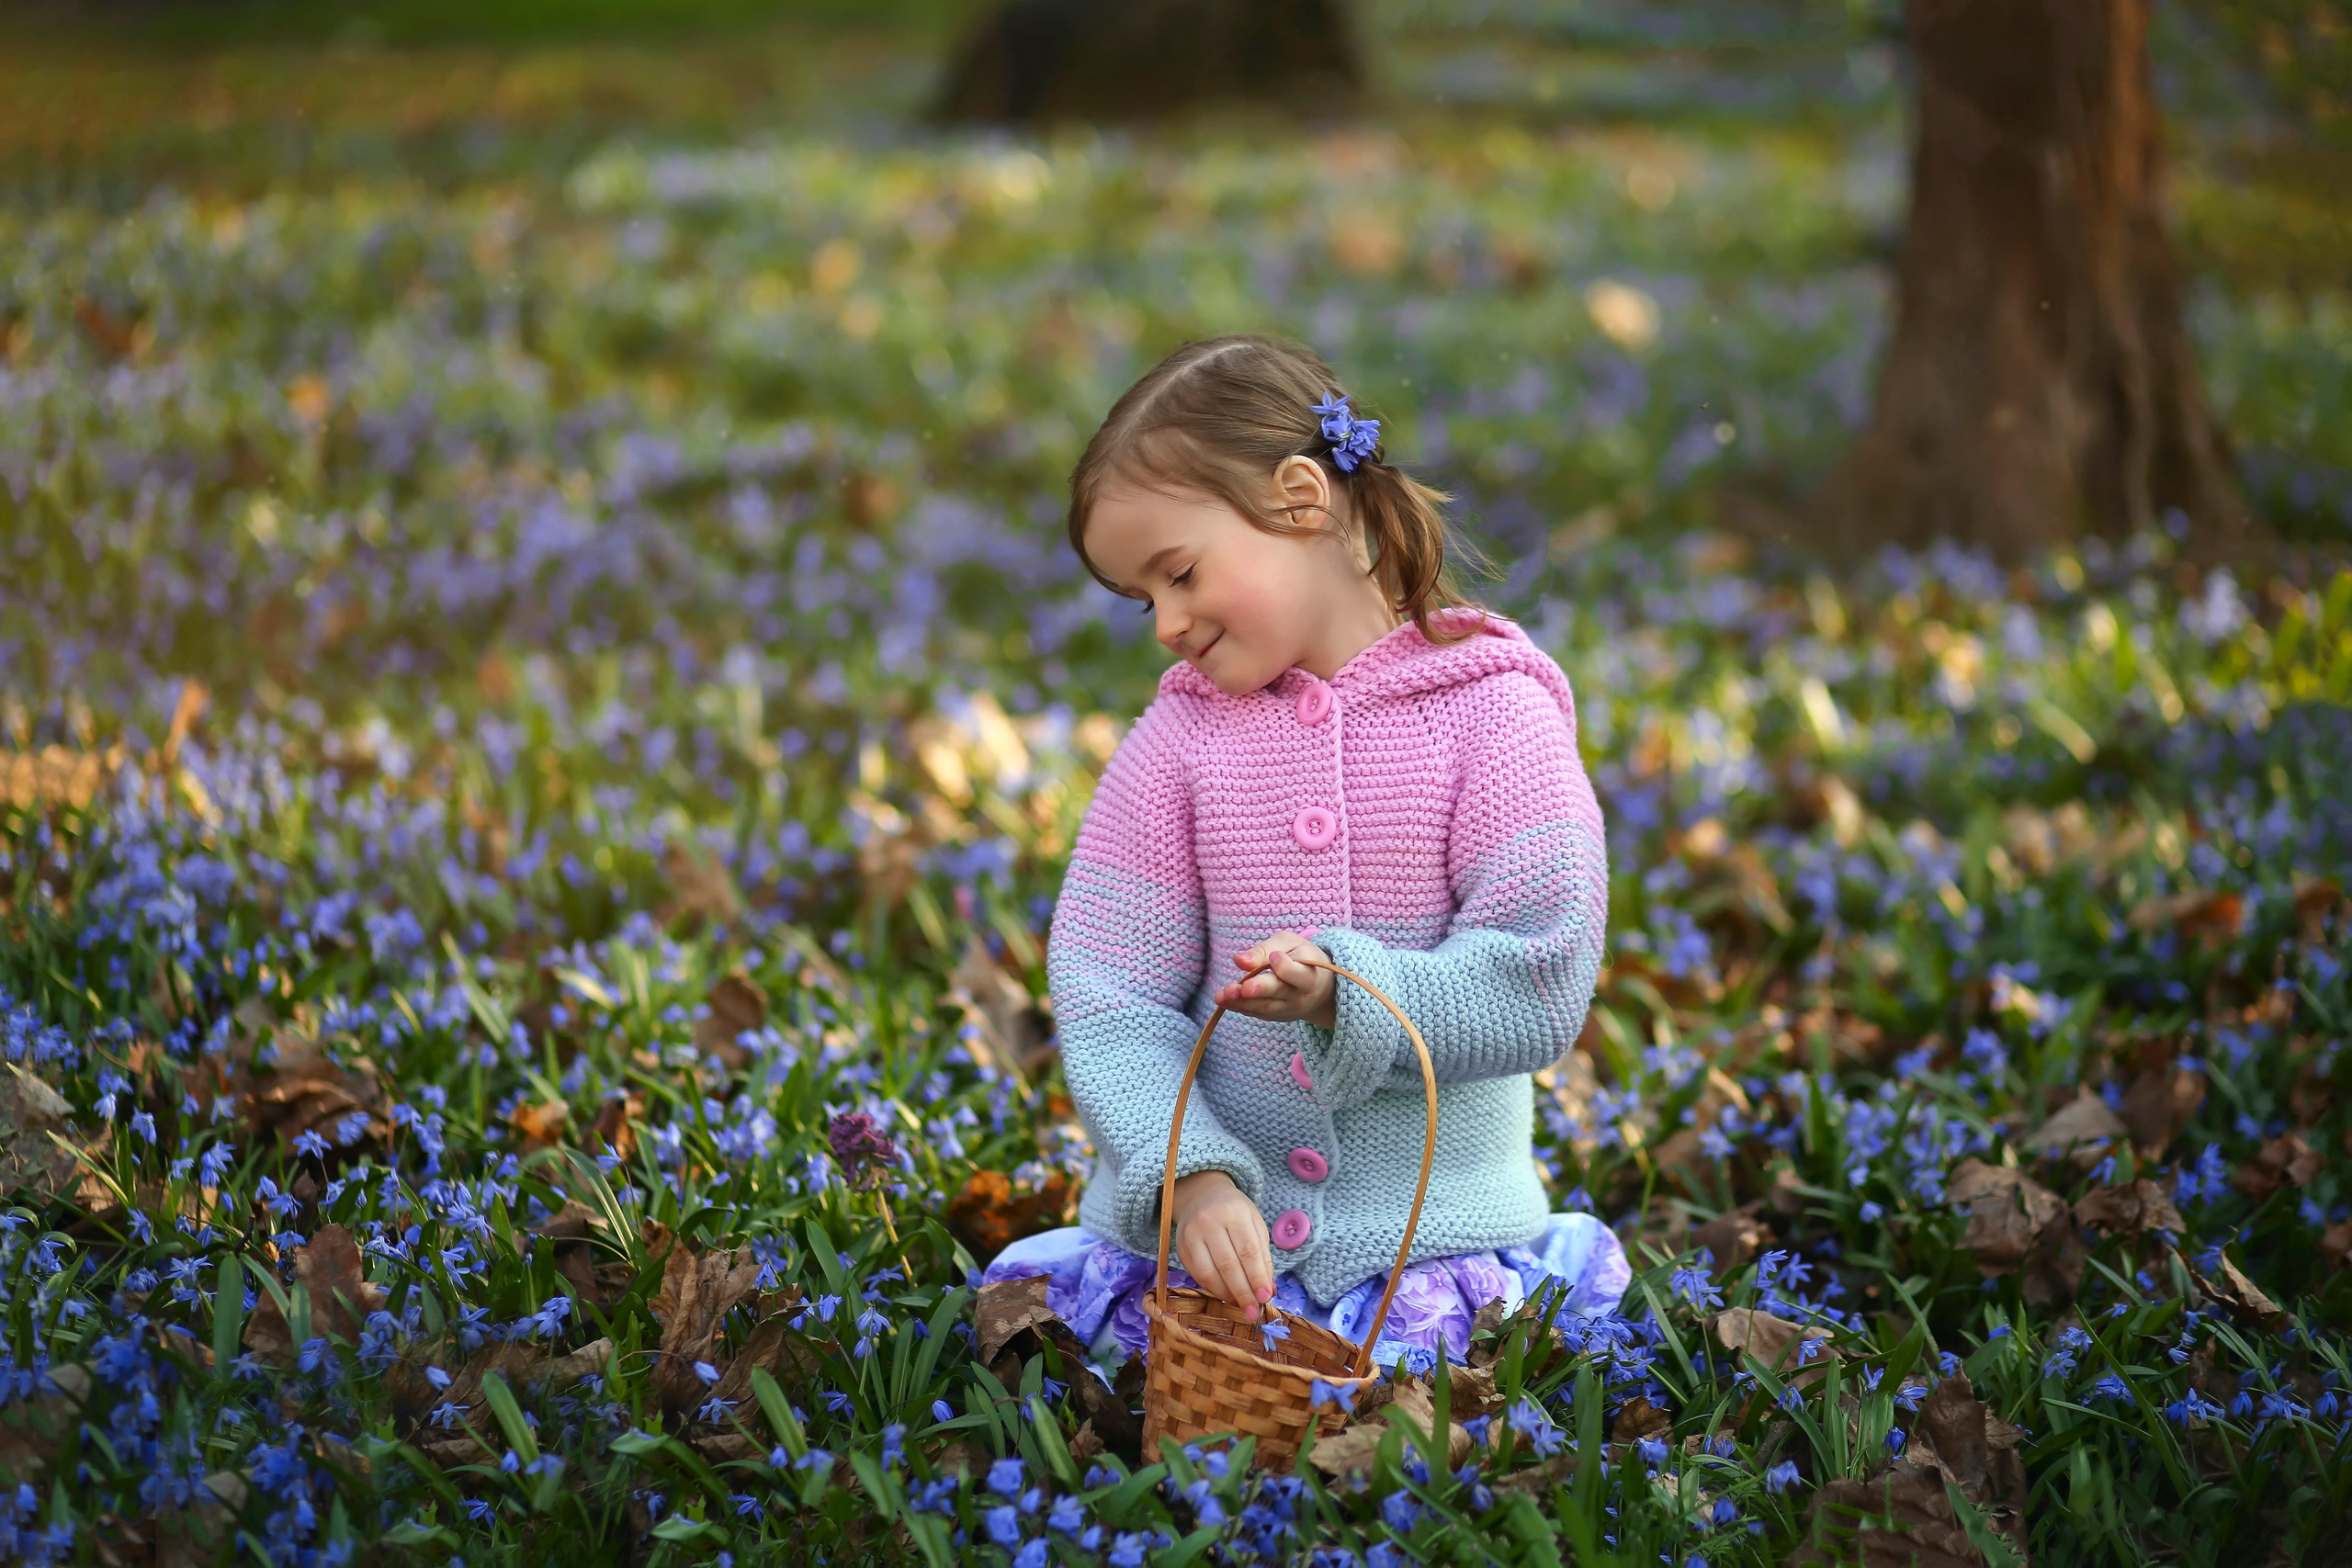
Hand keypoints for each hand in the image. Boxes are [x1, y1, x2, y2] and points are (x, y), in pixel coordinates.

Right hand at [1169, 1170, 1273, 1320]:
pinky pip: (1197, 1275)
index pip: (1247, 1250)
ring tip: (1241, 1305)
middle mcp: (1209, 1221)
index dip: (1257, 1277)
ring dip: (1227, 1295)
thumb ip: (1263, 1257)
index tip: (1265, 1298)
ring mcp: (1191, 1235)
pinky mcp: (1180, 1248)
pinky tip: (1226, 1295)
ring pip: (1208, 1273)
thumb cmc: (1234, 1212)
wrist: (1201, 1195)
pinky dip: (1213, 1289)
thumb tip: (1268, 1290)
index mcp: (1234, 1212)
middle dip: (1243, 1292)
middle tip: (1254, 1312)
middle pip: (1227, 1264)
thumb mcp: (1255, 1225)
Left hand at [1213, 931, 1337, 1029]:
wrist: (1320, 988)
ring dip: (1241, 1001)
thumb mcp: (1289, 944)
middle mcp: (1300, 995)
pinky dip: (1238, 1007)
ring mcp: (1287, 1009)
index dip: (1285, 966)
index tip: (1274, 956)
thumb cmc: (1302, 958)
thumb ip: (1265, 950)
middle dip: (1258, 990)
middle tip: (1240, 987)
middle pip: (1279, 992)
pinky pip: (1256, 1013)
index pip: (1298, 973)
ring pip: (1264, 1007)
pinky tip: (1222, 1000)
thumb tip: (1239, 959)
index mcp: (1309, 973)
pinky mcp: (1275, 1016)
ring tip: (1222, 994)